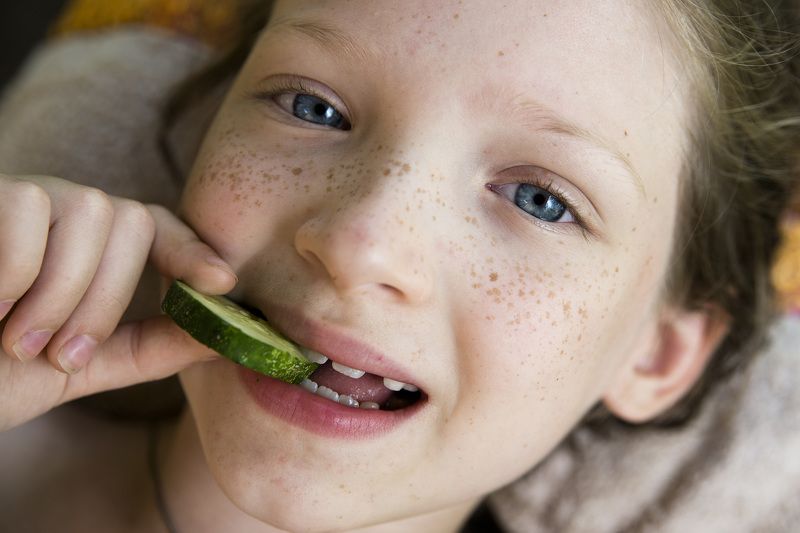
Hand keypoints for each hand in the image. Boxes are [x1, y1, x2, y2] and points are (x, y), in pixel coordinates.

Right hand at [0, 174, 236, 430]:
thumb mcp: (77, 368)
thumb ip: (147, 348)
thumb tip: (223, 335)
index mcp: (91, 251)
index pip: (156, 226)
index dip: (192, 248)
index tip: (222, 281)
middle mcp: (60, 214)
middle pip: (129, 219)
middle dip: (104, 299)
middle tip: (57, 353)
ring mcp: (17, 198)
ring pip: (89, 208)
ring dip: (62, 290)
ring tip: (17, 339)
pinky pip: (26, 209)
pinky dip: (15, 270)